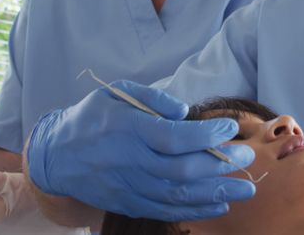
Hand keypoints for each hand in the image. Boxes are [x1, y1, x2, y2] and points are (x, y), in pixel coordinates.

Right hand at [26, 80, 255, 221]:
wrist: (56, 154)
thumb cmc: (92, 117)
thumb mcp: (117, 93)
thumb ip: (152, 98)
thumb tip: (185, 111)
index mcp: (127, 129)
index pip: (172, 136)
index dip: (206, 134)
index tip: (230, 127)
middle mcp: (129, 161)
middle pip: (181, 169)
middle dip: (220, 165)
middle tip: (246, 156)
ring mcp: (128, 186)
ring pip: (177, 196)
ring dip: (215, 194)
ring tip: (244, 189)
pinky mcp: (128, 203)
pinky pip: (166, 211)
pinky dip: (195, 211)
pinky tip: (219, 205)